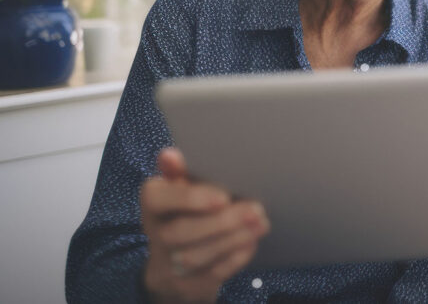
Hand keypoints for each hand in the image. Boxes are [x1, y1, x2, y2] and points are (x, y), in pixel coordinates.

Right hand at [141, 148, 269, 302]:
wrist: (175, 262)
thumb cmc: (186, 211)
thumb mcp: (182, 187)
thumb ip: (179, 171)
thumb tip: (169, 155)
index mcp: (153, 205)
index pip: (156, 200)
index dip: (189, 199)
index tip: (223, 196)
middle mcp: (156, 236)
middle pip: (180, 232)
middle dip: (221, 222)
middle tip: (255, 208)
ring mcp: (169, 266)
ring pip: (197, 256)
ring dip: (233, 238)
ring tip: (260, 222)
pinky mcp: (188, 285)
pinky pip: (212, 274)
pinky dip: (235, 257)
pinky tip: (252, 241)